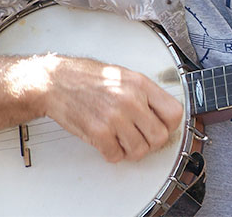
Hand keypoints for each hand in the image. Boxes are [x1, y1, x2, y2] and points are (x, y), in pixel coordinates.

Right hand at [43, 55, 182, 162]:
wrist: (57, 81)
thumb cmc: (89, 78)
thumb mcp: (126, 76)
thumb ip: (147, 94)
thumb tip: (164, 114)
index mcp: (141, 85)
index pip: (174, 113)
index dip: (170, 125)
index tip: (163, 127)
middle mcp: (131, 100)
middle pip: (160, 136)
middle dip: (152, 142)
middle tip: (141, 138)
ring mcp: (115, 117)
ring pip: (140, 150)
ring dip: (132, 150)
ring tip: (123, 140)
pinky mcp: (97, 132)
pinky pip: (116, 155)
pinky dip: (113, 154)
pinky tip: (109, 142)